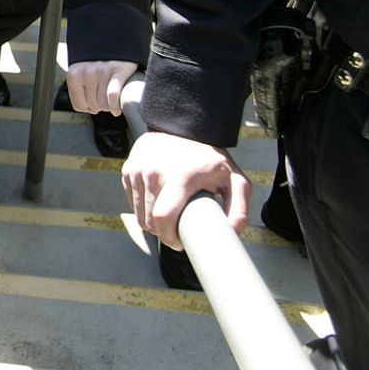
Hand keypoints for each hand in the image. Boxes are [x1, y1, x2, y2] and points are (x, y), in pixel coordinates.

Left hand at [66, 60, 138, 114]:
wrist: (113, 43)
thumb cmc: (96, 63)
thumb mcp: (80, 74)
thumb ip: (79, 91)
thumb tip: (91, 110)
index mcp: (74, 74)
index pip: (79, 105)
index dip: (88, 107)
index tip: (93, 103)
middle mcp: (87, 72)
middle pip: (93, 105)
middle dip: (100, 106)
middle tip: (104, 99)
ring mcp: (103, 71)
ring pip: (104, 104)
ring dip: (109, 107)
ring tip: (111, 100)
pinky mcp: (118, 71)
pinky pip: (114, 96)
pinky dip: (115, 106)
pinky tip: (117, 109)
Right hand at [122, 131, 251, 249]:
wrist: (181, 126)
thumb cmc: (209, 156)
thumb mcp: (234, 179)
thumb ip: (240, 209)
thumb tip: (231, 234)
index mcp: (179, 177)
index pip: (163, 217)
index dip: (169, 237)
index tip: (179, 243)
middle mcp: (153, 172)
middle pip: (149, 220)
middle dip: (162, 233)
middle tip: (178, 230)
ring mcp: (137, 170)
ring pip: (139, 214)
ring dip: (152, 222)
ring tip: (169, 217)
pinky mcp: (128, 170)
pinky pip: (132, 202)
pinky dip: (143, 208)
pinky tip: (158, 202)